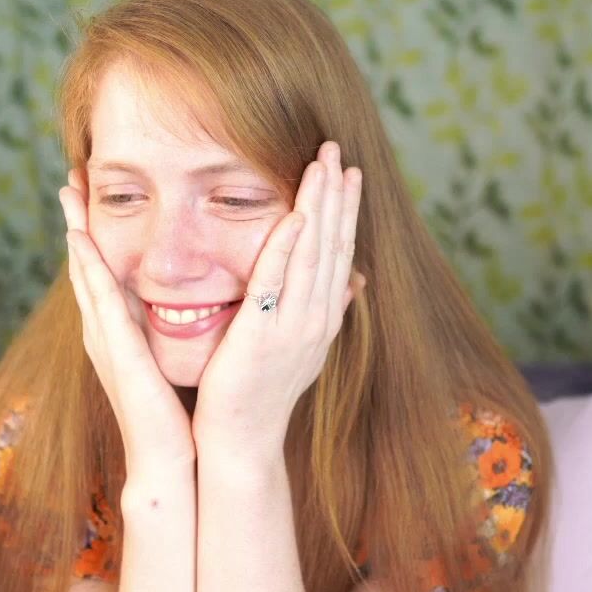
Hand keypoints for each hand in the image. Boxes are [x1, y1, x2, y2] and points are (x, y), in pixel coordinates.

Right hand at [59, 169, 195, 469]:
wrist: (167, 462)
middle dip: (77, 223)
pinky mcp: (118, 353)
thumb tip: (188, 303)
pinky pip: (100, 302)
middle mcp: (106, 333)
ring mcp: (106, 342)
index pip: (104, 274)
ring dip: (76, 234)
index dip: (95, 235)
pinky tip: (81, 241)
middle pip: (86, 267)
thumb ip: (170, 331)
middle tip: (68, 179)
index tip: (92, 197)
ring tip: (68, 194)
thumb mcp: (169, 361)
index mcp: (120, 334)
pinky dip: (89, 268)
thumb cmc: (172, 416)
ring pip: (86, 275)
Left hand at [192, 141, 365, 463]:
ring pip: (312, 256)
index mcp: (322, 321)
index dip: (346, 211)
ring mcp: (294, 329)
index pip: (340, 254)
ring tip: (322, 165)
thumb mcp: (295, 349)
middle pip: (333, 246)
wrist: (241, 441)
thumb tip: (349, 287)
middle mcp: (317, 321)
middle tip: (338, 150)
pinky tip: (295, 216)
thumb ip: (317, 313)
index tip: (350, 173)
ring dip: (319, 207)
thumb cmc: (256, 394)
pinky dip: (288, 248)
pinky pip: (276, 284)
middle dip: (337, 196)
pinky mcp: (262, 337)